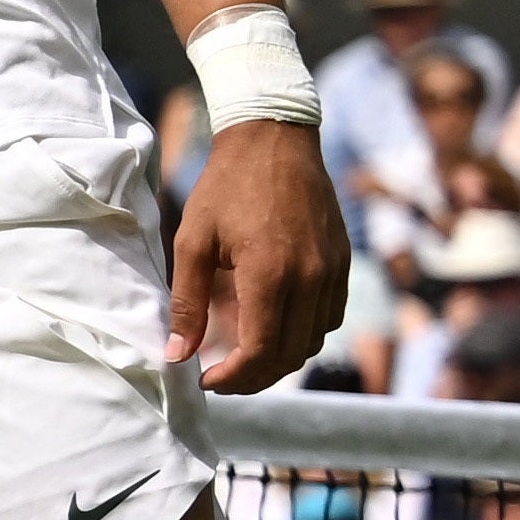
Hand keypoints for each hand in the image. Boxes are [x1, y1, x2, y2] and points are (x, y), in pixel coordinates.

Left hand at [170, 117, 338, 391]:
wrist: (274, 140)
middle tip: (221, 377)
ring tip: (243, 356)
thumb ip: (187, 302)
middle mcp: (311, 277)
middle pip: (290, 355)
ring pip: (314, 340)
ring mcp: (333, 271)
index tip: (206, 380)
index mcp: (271, 273)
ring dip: (281, 358)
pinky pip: (330, 317)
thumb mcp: (193, 241)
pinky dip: (304, 333)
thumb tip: (176, 354)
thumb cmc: (226, 187)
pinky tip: (274, 325)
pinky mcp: (343, 262)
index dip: (234, 377)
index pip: (261, 351)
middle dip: (254, 377)